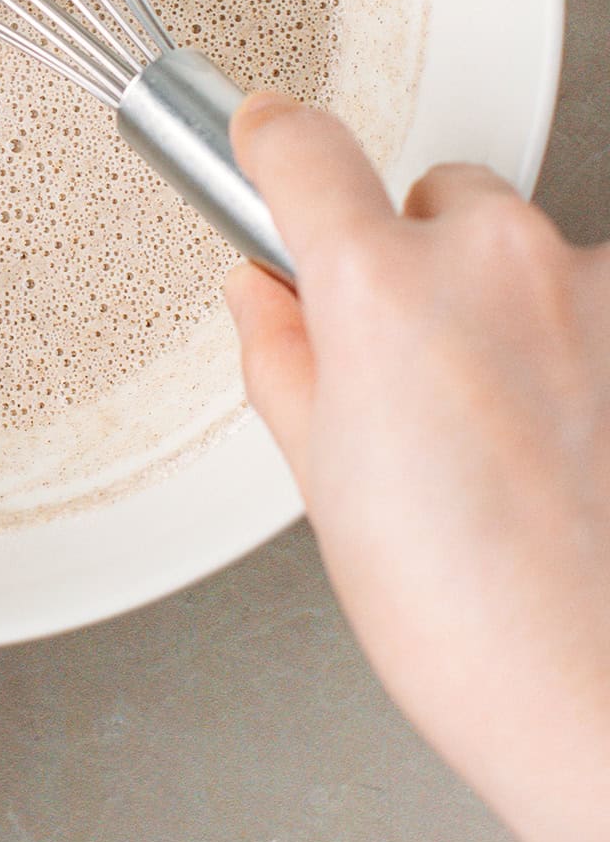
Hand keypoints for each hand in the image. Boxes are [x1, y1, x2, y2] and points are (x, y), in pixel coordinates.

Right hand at [227, 94, 609, 841]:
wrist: (603, 701)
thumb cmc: (474, 622)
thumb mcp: (324, 485)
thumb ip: (284, 358)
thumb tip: (269, 299)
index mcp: (382, 288)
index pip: (304, 149)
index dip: (272, 144)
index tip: (265, 141)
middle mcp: (496, 260)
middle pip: (432, 199)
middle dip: (410, 260)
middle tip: (406, 374)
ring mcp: (595, 289)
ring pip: (525, 255)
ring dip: (505, 311)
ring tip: (500, 439)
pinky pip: (594, 307)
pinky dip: (577, 353)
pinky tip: (566, 447)